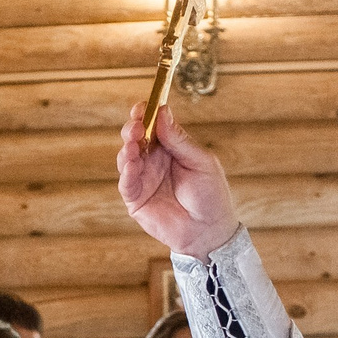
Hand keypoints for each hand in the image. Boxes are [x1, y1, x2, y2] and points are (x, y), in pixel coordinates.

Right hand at [118, 104, 239, 260]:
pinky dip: (126, 173)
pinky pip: (126, 183)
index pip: (154, 126)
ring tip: (133, 144)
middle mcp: (154, 161)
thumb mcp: (200, 162)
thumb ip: (179, 140)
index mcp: (171, 148)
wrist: (209, 231)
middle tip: (136, 125)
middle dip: (133, 129)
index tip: (142, 106)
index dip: (146, 115)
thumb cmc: (211, 195)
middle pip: (136, 139)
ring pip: (127, 158)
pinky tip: (131, 164)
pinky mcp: (136, 200)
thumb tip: (163, 112)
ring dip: (128, 149)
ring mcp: (143, 179)